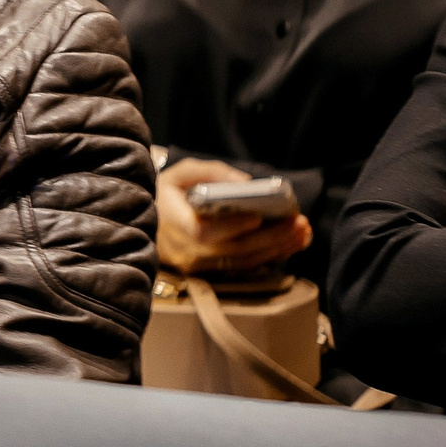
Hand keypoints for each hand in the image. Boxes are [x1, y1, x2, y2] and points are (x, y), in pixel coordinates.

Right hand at [154, 156, 311, 272]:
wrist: (144, 219)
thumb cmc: (167, 192)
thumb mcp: (181, 173)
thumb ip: (212, 173)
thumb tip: (247, 184)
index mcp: (172, 221)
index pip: (201, 232)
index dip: (230, 227)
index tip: (257, 217)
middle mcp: (182, 249)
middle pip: (231, 250)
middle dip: (270, 238)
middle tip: (298, 223)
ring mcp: (195, 266)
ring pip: (241, 262)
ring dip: (276, 249)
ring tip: (301, 233)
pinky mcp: (207, 273)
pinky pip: (242, 267)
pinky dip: (269, 257)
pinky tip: (289, 245)